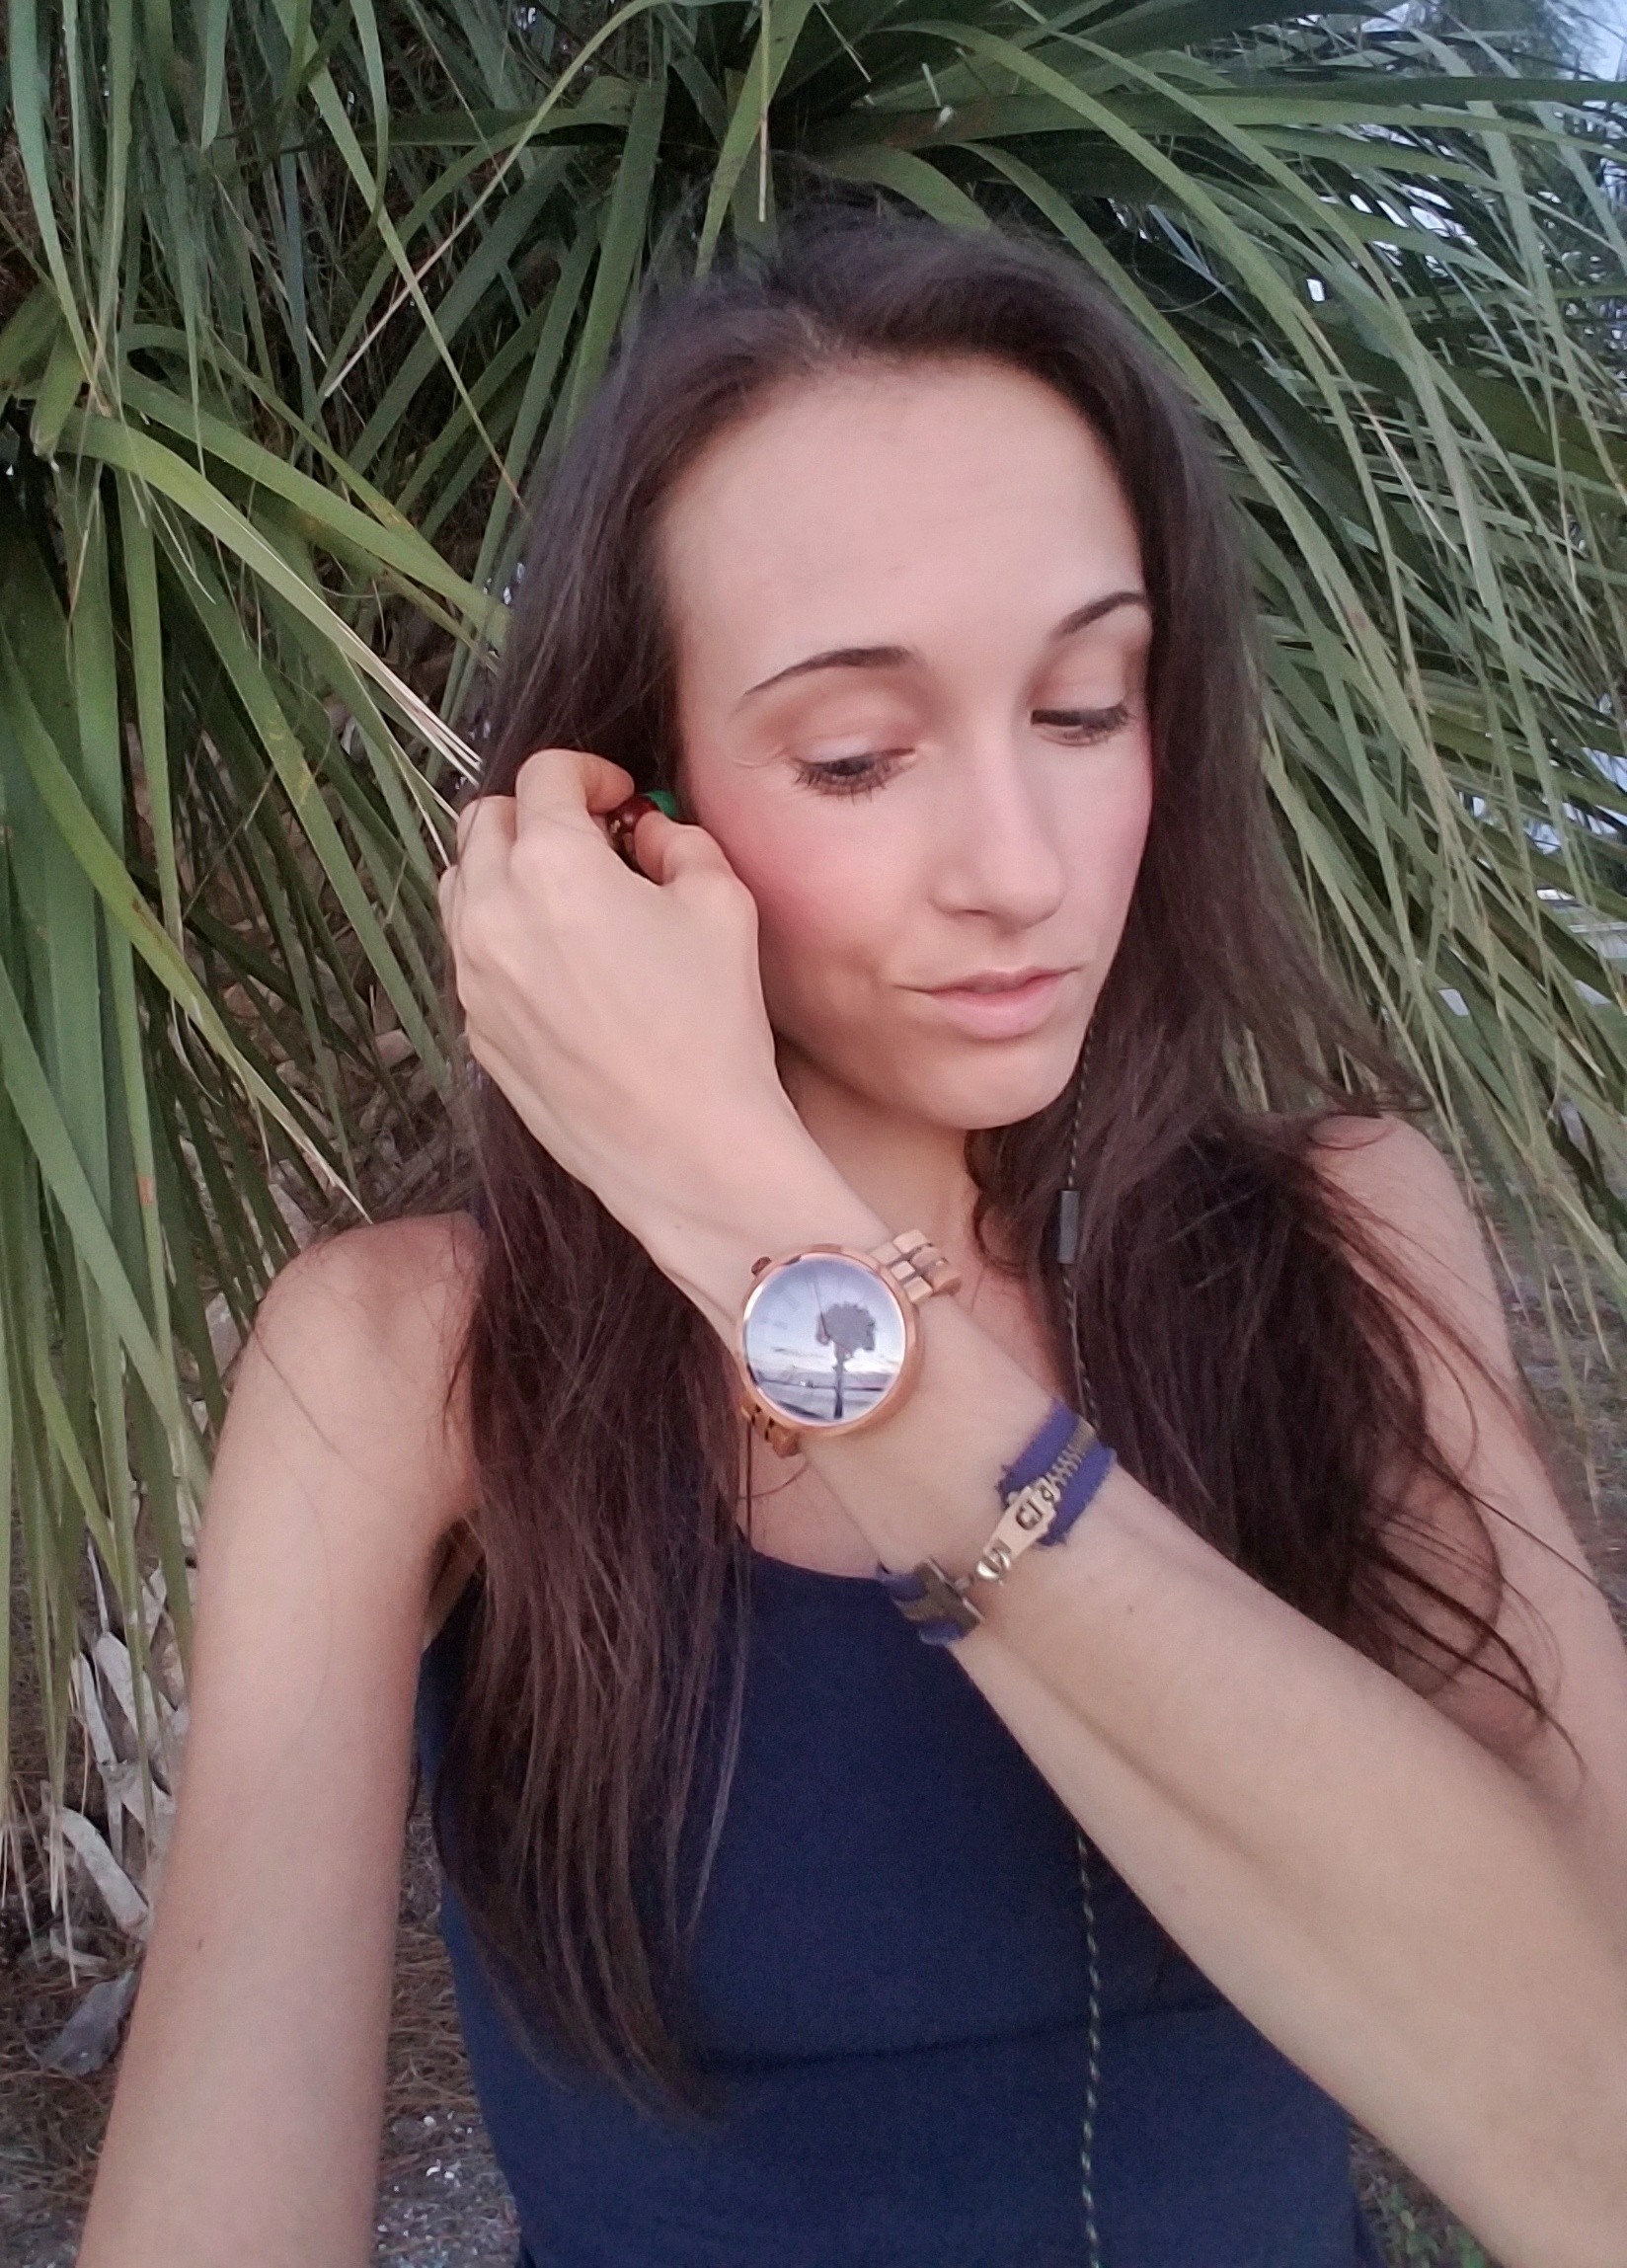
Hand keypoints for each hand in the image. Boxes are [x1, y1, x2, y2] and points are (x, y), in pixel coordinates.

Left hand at [438, 748, 810, 1259]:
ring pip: (461, 886)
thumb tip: (645, 833)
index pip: (544, 775)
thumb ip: (677, 841)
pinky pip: (471, 956)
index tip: (620, 799)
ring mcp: (471, 977)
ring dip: (506, 871)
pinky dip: (503, 937)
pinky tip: (561, 968)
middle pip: (483, 822)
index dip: (588, 773)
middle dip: (536, 815)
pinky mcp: (474, 1030)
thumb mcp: (722, 903)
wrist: (686, 1148)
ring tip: (567, 901)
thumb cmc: (713, 1024)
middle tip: (591, 843)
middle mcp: (491, 913)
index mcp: (551, 865)